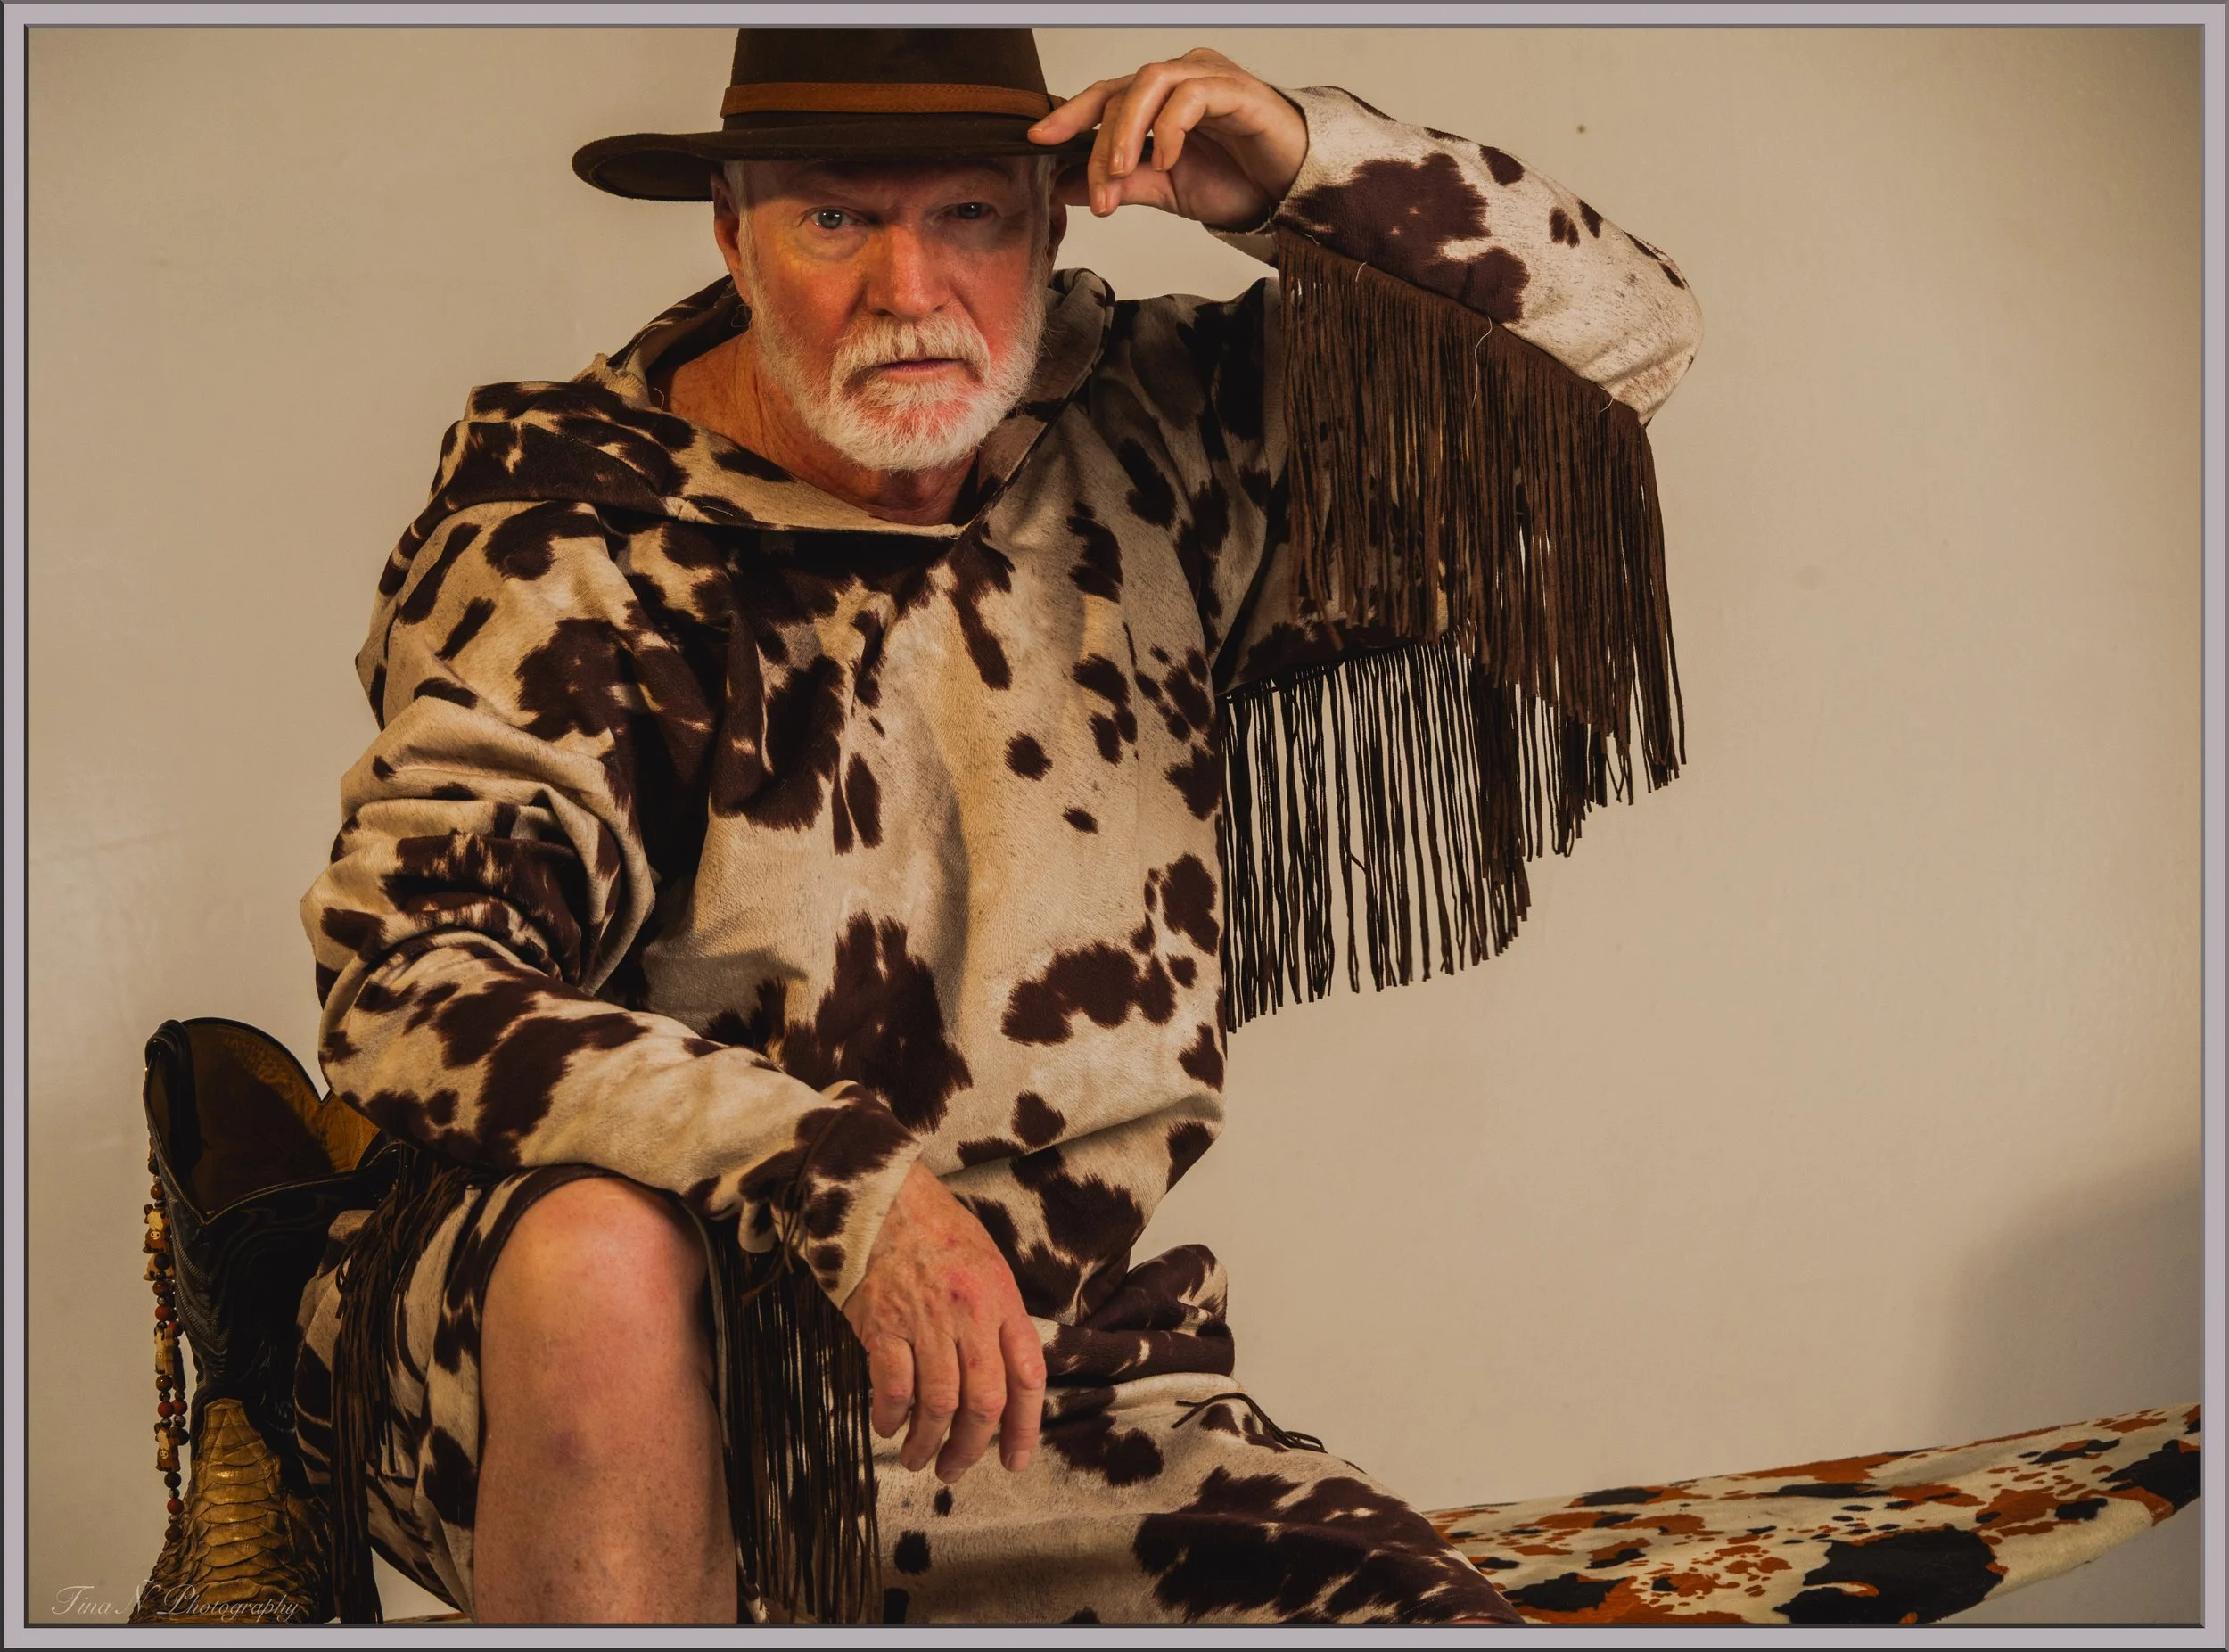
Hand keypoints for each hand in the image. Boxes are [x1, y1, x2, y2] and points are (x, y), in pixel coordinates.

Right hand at [841, 1161, 1045, 1480]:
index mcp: (1002, 1298)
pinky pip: (892, 1387)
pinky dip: (890, 1417)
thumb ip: (997, 1318)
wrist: (881, 1195)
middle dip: (972, 1448)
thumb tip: (1000, 1380)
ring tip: (918, 1458)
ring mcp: (925, 1320)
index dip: (1025, 1427)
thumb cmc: (934, 1228)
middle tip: (956, 1470)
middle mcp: (970, 1313)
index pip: (1027, 1375)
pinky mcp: (881, 1324)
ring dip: (928, 1443)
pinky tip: (887, 1426)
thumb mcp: (986, 1263)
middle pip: (984, 1401)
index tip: (1016, 1461)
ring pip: (939, 1404)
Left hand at [1028, 47, 1308, 229]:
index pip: (1107, 96)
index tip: (1039, 141)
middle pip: (1122, 91)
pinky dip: (1170, 130)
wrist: (1291, 192)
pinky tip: (1166, 162)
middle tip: (1096, 189)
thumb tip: (1065, 185)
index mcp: (1162, 98)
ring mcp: (1209, 78)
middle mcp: (1182, 79)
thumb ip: (1119, 184)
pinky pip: (1192, 96)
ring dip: (1127, 130)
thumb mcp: (1164, 190)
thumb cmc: (1238, 180)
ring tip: (1120, 173)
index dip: (1070, 115)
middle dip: (1099, 141)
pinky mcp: (1237, 91)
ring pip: (1151, 83)